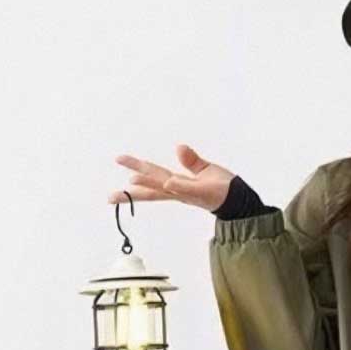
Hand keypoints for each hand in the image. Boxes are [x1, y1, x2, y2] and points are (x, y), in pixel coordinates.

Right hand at [109, 143, 234, 212]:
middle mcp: (180, 190)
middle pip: (152, 188)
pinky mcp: (203, 194)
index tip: (119, 160)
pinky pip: (189, 189)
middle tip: (110, 197)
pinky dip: (179, 186)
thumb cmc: (224, 188)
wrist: (240, 202)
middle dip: (132, 192)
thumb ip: (191, 160)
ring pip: (166, 189)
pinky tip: (168, 183)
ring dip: (150, 186)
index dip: (136, 168)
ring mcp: (190, 193)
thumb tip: (179, 147)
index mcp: (178, 184)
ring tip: (131, 183)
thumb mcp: (205, 170)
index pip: (152, 176)